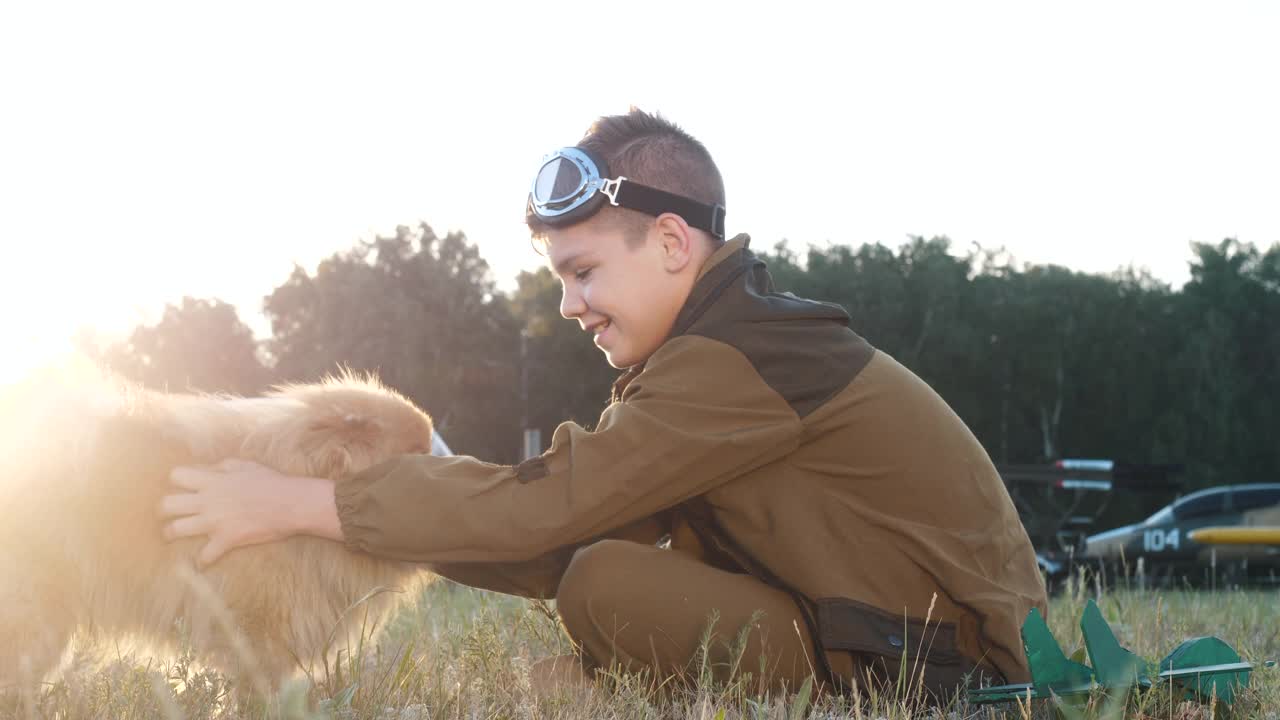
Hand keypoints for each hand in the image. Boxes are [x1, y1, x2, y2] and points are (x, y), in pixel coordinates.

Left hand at [160, 458, 332, 566]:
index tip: (181, 487)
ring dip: (171, 534)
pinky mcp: (226, 540)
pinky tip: (202, 563)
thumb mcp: (246, 465)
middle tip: (168, 514)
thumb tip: (206, 469)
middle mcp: (207, 501)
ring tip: (172, 536)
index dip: (175, 481)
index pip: (176, 476)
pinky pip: (204, 556)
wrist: (292, 503)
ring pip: (176, 530)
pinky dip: (202, 561)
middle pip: (167, 505)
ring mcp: (214, 522)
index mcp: (212, 481)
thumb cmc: (272, 482)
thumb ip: (222, 466)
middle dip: (163, 511)